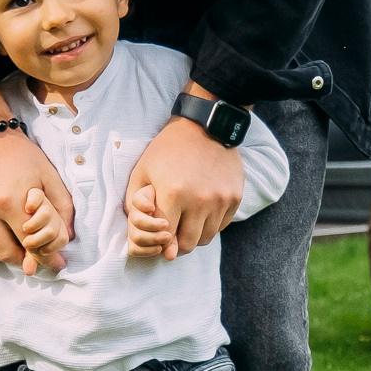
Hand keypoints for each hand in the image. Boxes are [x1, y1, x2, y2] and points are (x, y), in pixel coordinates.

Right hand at [0, 123, 74, 269]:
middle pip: (9, 253)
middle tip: (37, 260)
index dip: (45, 256)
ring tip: (21, 250)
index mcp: (10, 201)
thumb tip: (68, 238)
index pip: (30, 243)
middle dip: (26, 261)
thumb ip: (62, 209)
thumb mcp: (50, 177)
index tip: (55, 264)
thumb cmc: (23, 158)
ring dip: (8, 256)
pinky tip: (3, 241)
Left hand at [122, 104, 245, 258]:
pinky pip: (222, 225)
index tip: (159, 239)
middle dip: (177, 244)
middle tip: (173, 236)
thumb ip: (135, 205)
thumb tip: (142, 233)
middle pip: (188, 244)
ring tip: (187, 222)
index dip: (160, 243)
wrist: (203, 126)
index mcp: (173, 194)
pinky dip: (211, 224)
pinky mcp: (235, 197)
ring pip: (207, 238)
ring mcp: (220, 200)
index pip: (166, 238)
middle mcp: (200, 201)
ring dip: (195, 235)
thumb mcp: (141, 172)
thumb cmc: (167, 150)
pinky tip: (202, 211)